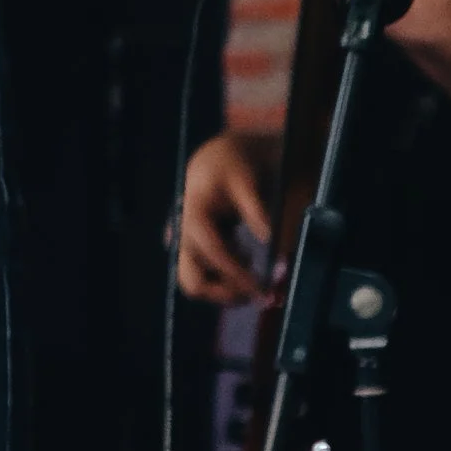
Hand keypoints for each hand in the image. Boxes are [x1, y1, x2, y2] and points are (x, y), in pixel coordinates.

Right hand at [176, 133, 271, 303]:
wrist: (221, 157)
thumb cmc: (233, 163)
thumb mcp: (248, 180)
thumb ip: (256, 210)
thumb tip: (269, 241)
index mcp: (192, 213)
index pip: (212, 252)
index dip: (237, 275)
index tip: (262, 289)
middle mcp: (181, 233)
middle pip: (192, 282)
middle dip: (225, 293)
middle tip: (259, 290)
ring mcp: (184, 244)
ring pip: (199, 284)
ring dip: (229, 286)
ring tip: (252, 261)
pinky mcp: (193, 250)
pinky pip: (207, 275)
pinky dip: (228, 278)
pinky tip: (245, 256)